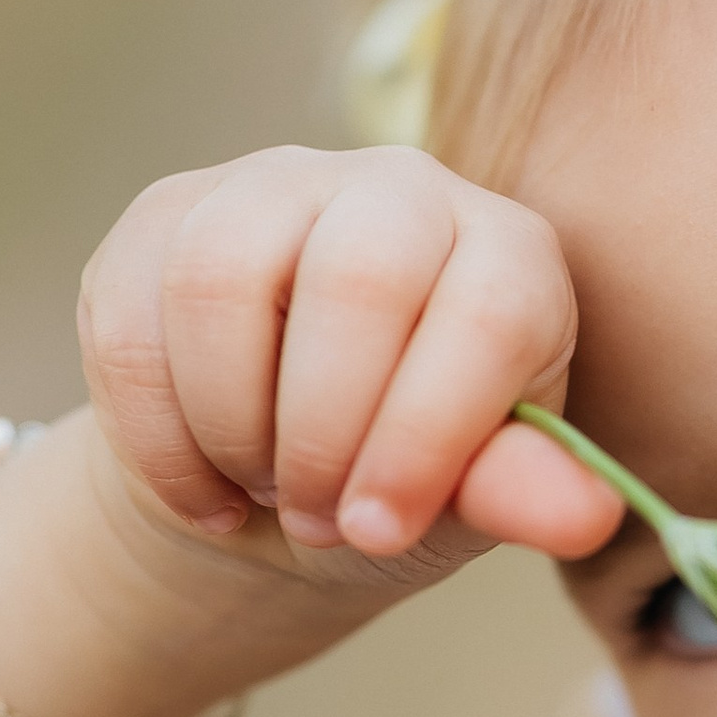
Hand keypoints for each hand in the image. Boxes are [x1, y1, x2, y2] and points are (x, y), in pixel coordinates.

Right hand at [78, 145, 622, 579]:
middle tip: (320, 520)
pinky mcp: (167, 215)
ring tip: (264, 492)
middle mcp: (401, 189)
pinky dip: (157, 436)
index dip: (426, 434)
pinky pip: (130, 316)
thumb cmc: (404, 481)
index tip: (381, 531)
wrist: (276, 485)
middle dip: (323, 433)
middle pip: (357, 278)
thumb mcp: (469, 503)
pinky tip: (202, 490)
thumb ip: (519, 494)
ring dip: (232, 428)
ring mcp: (274, 185)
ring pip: (220, 280)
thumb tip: (585, 517)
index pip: (486, 312)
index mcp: (509, 254)